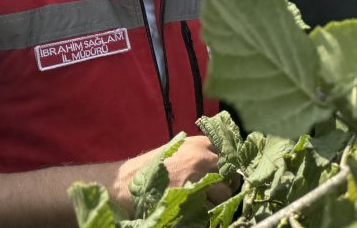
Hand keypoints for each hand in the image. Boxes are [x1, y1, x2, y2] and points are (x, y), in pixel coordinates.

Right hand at [114, 136, 228, 211]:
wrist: (124, 183)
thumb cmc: (151, 168)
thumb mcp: (177, 150)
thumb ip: (200, 153)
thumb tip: (225, 163)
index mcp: (199, 144)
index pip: (229, 153)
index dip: (229, 166)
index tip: (226, 174)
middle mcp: (201, 158)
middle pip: (231, 174)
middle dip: (227, 184)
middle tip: (216, 192)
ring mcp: (196, 178)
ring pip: (224, 193)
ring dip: (217, 200)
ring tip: (203, 202)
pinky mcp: (190, 198)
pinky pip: (211, 208)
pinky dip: (207, 212)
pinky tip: (195, 210)